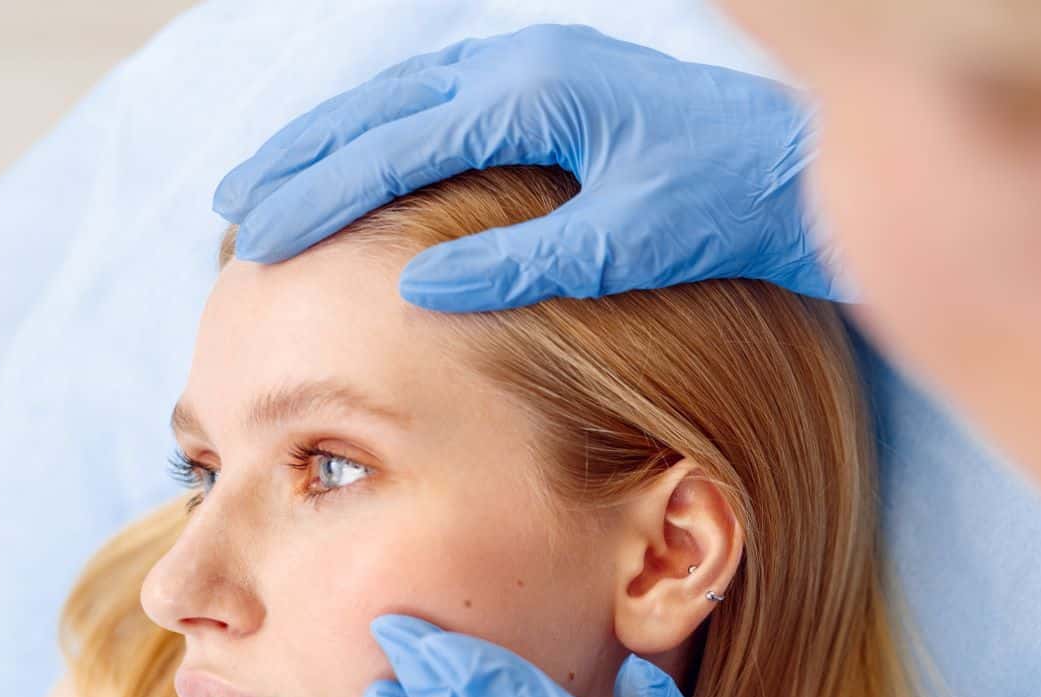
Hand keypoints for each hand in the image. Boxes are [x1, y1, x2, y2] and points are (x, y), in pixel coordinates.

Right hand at [212, 23, 854, 310]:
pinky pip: (450, 105)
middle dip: (305, 156)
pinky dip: (395, 134)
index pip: (397, 143)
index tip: (259, 234)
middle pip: (385, 108)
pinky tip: (371, 163)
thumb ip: (523, 261)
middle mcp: (528, 66)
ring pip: (410, 100)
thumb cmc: (731, 204)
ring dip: (340, 139)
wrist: (804, 169)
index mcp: (534, 93)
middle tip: (236, 206)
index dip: (320, 190)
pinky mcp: (561, 92)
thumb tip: (418, 286)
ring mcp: (544, 71)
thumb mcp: (628, 242)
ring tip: (277, 179)